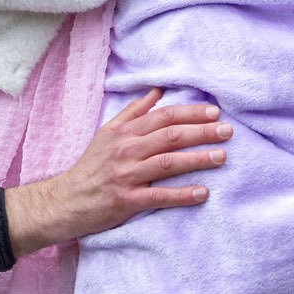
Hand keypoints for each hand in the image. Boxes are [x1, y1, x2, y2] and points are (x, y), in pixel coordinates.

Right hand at [3, 88, 230, 255]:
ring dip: (198, 159)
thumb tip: (157, 91)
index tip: (214, 112)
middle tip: (227, 131)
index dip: (191, 112)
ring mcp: (127, 175)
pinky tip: (203, 193)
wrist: (66, 200)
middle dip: (202, 132)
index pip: (163, 116)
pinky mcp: (127, 201)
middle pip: (170, 136)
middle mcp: (126, 150)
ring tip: (222, 157)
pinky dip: (183, 194)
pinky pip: (160, 196)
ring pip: (168, 163)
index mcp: (124, 132)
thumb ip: (133, 112)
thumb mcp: (107, 133)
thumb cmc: (91, 166)